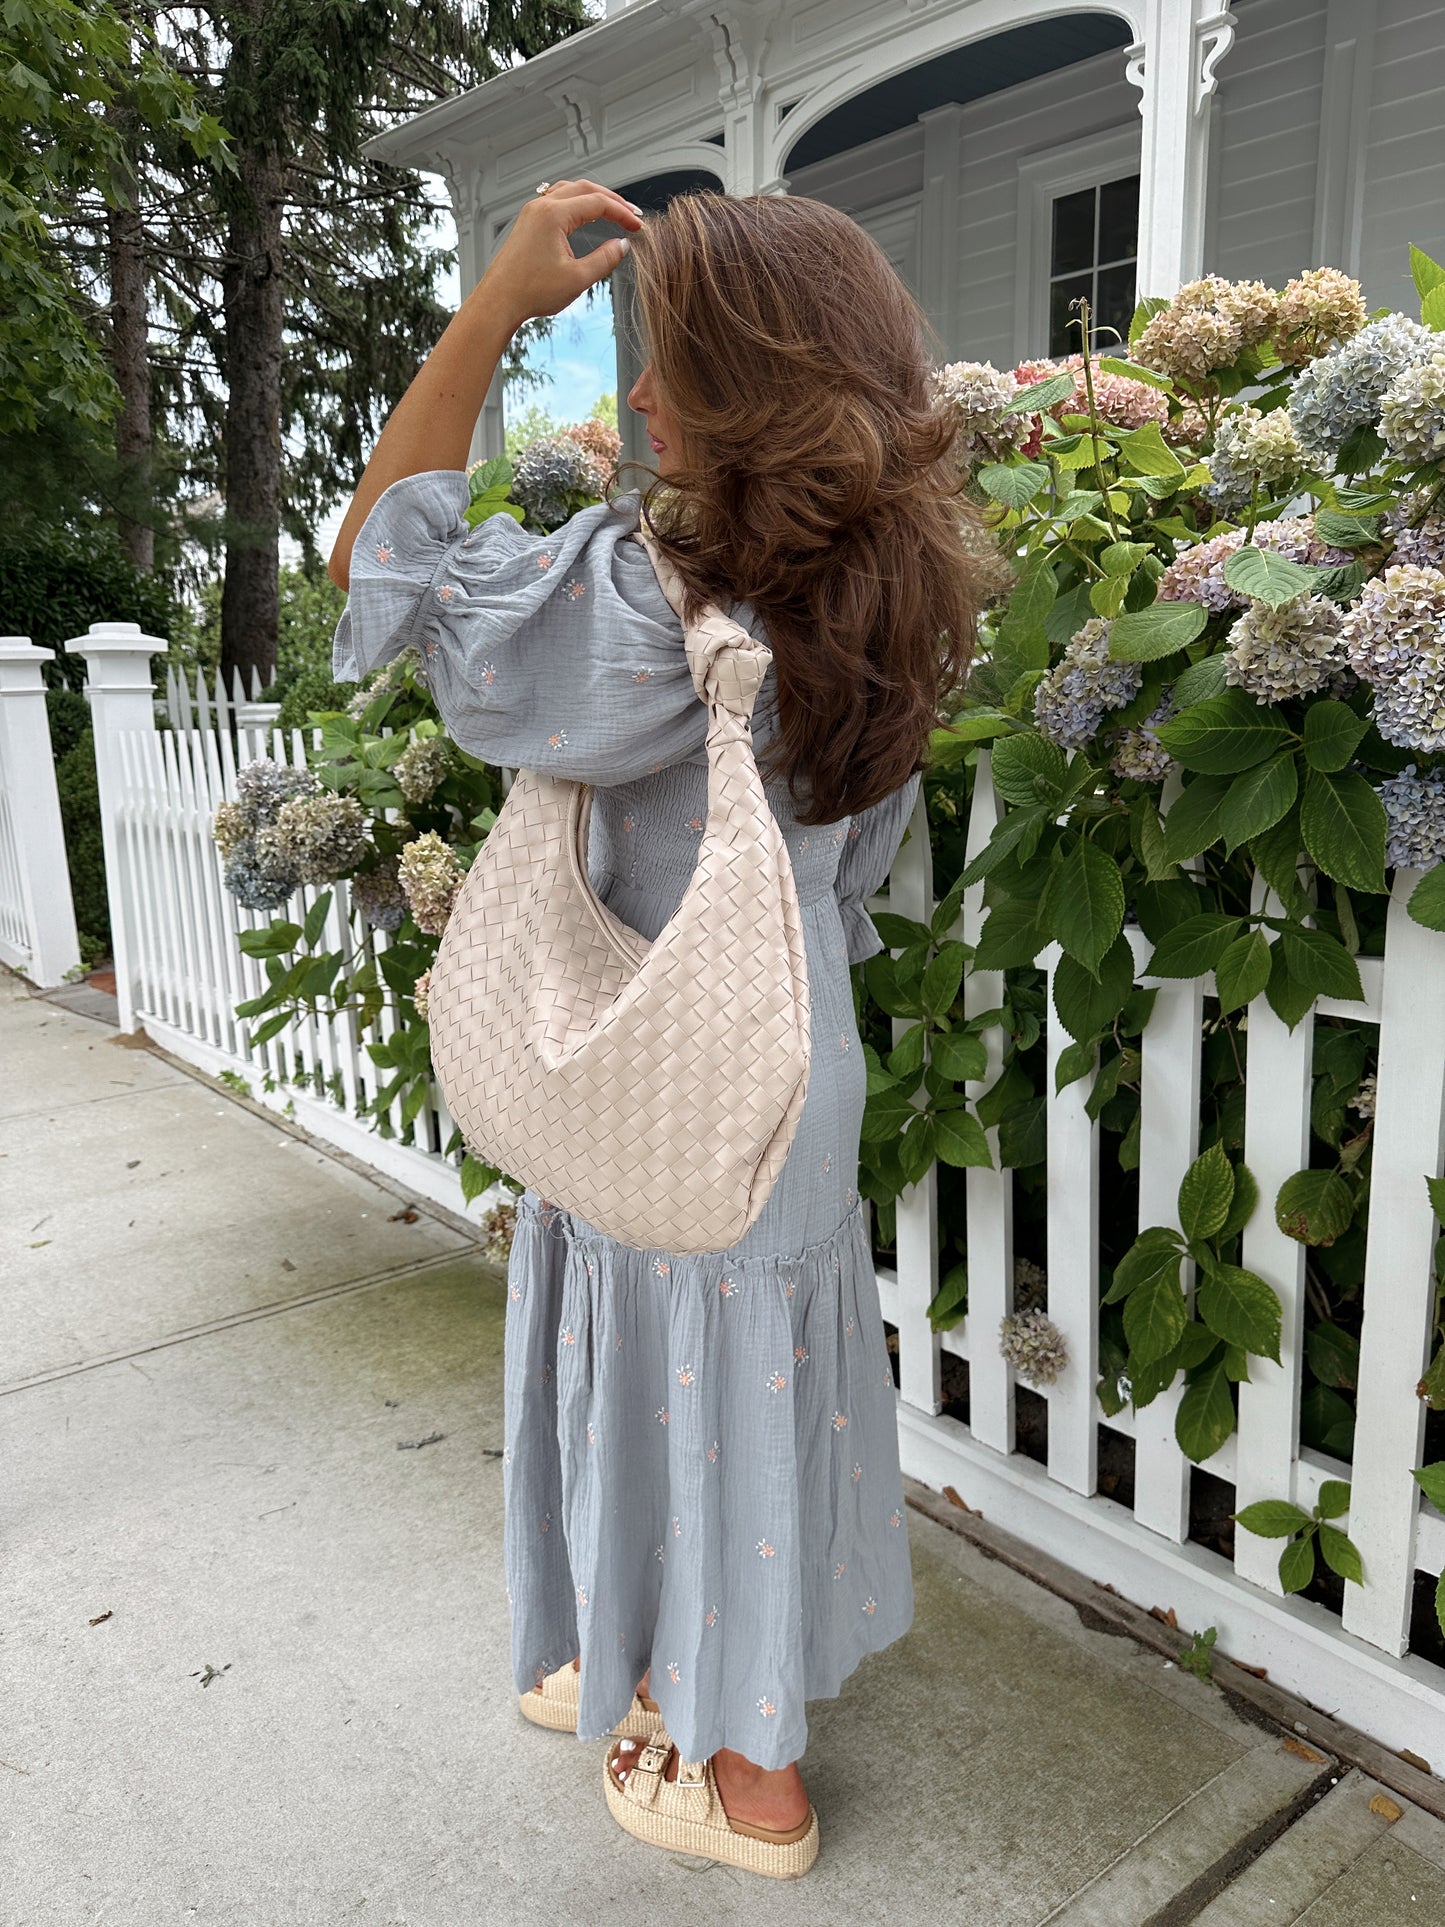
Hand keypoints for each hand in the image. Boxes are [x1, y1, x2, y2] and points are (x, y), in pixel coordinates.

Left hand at [478, 178, 643, 327]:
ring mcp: (533, 211)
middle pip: (585, 189)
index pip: (598, 203)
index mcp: (553, 215)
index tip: (636, 226)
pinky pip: (557, 200)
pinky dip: (577, 202)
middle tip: (631, 214)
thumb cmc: (530, 291)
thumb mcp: (577, 279)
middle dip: (612, 200)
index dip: (622, 213)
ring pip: (570, 190)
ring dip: (594, 197)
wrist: (499, 300)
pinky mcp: (529, 221)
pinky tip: (585, 213)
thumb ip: (605, 259)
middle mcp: (541, 206)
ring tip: (612, 210)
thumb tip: (621, 246)